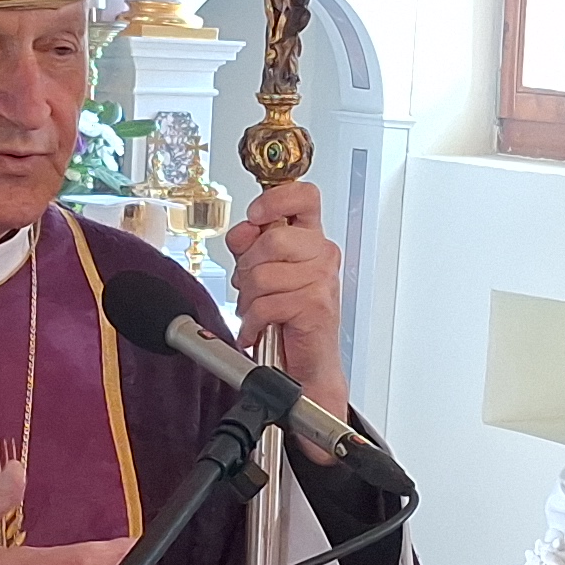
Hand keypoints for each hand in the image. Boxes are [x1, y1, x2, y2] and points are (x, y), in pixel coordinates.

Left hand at [222, 179, 346, 434]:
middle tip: (252, 287)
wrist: (306, 367)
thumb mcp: (261, 273)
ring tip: (258, 311)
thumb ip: (249, 246)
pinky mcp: (315, 305)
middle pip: (272, 239)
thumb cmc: (287, 320)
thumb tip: (242, 231)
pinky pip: (265, 303)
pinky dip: (253, 322)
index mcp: (311, 239)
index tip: (256, 215)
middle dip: (248, 267)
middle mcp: (322, 254)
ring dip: (249, 299)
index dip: (275, 199)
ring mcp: (322, 279)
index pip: (303, 196)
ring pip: (263, 273)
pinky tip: (260, 328)